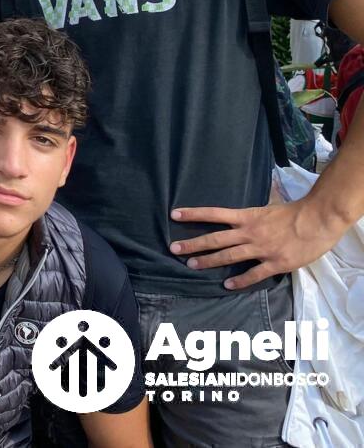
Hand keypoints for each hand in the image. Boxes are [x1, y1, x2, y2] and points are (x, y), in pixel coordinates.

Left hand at [169, 197, 340, 289]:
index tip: (174, 214)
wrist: (318, 220)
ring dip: (209, 261)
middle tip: (174, 248)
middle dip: (193, 244)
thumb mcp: (267, 207)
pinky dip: (240, 280)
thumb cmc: (293, 213)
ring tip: (191, 265)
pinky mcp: (275, 263)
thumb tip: (237, 214)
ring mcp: (261, 249)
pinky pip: (254, 274)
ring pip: (229, 256)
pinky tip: (227, 285)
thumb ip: (250, 215)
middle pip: (216, 238)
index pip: (214, 213)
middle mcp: (249, 232)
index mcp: (247, 217)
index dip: (193, 214)